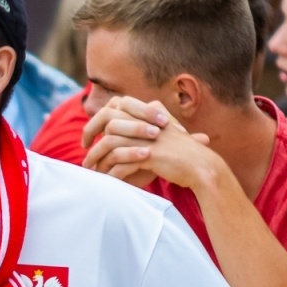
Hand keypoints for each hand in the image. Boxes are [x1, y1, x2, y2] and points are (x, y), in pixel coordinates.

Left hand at [81, 96, 216, 188]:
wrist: (203, 168)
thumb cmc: (183, 155)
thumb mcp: (162, 136)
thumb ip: (142, 130)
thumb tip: (118, 132)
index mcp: (150, 111)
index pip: (114, 107)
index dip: (98, 120)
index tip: (90, 135)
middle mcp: (147, 120)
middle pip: (107, 121)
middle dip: (90, 135)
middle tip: (84, 151)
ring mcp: (148, 137)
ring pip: (110, 142)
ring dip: (97, 157)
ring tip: (90, 169)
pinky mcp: (149, 154)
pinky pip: (120, 161)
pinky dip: (111, 171)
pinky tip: (106, 179)